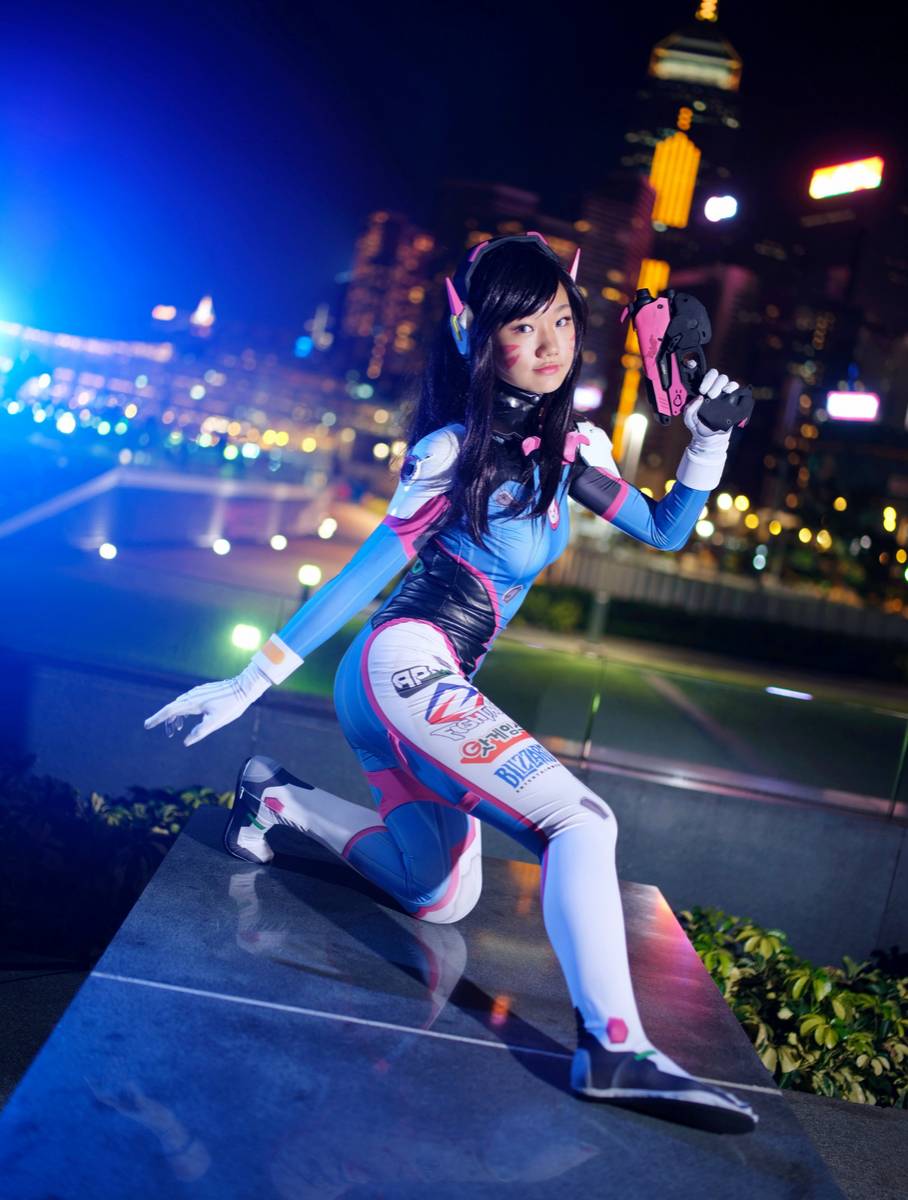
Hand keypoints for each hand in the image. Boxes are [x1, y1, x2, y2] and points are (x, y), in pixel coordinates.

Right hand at [144, 661, 270, 746]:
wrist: (244, 687)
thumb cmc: (231, 705)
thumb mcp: (216, 722)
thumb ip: (200, 732)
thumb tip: (185, 742)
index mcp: (193, 703)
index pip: (170, 711)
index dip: (157, 719)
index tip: (147, 725)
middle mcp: (192, 696)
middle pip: (173, 708)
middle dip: (166, 720)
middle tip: (167, 734)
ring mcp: (198, 692)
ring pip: (180, 704)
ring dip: (176, 716)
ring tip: (177, 729)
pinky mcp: (204, 691)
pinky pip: (187, 701)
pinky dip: (183, 710)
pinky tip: (188, 717)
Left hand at [684, 369, 739, 440]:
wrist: (711, 438)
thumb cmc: (698, 426)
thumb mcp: (688, 420)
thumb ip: (689, 409)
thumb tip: (698, 398)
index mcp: (699, 390)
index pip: (698, 374)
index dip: (694, 365)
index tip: (691, 366)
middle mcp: (711, 388)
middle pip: (713, 373)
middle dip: (709, 380)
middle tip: (705, 392)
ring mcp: (722, 392)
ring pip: (724, 378)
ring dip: (719, 385)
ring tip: (714, 396)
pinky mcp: (732, 398)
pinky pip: (735, 387)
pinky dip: (732, 388)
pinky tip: (727, 393)